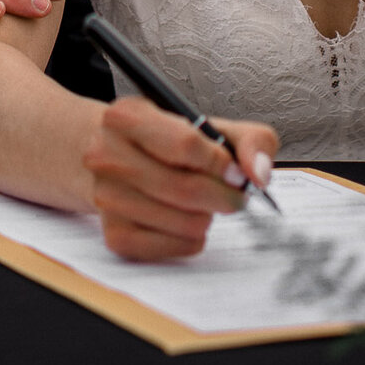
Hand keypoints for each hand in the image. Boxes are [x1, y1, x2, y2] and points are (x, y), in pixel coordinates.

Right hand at [82, 96, 278, 260]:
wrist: (116, 159)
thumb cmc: (166, 142)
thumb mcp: (207, 125)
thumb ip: (249, 139)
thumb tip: (258, 174)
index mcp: (126, 117)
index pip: (185, 145)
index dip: (221, 163)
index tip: (235, 172)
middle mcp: (106, 156)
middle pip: (186, 189)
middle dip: (224, 196)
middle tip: (234, 195)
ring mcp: (106, 198)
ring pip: (185, 223)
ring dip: (207, 216)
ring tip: (202, 203)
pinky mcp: (115, 235)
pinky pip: (175, 247)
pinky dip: (193, 239)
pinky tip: (186, 221)